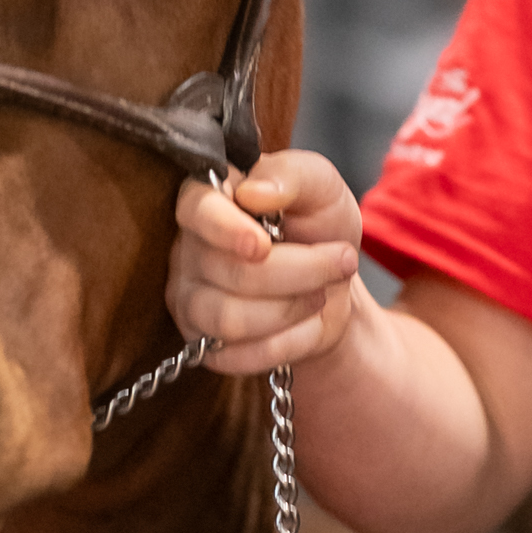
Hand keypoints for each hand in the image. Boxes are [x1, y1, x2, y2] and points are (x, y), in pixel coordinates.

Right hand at [167, 150, 361, 374]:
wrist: (333, 281)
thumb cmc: (318, 222)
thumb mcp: (322, 186)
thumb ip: (292, 175)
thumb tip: (253, 194)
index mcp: (209, 197)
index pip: (197, 211)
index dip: (226, 230)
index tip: (262, 245)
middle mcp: (188, 248)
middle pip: (232, 272)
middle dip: (301, 271)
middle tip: (343, 260)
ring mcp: (190, 299)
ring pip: (231, 319)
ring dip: (293, 308)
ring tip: (321, 293)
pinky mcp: (204, 343)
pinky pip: (239, 356)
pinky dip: (288, 342)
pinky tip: (305, 322)